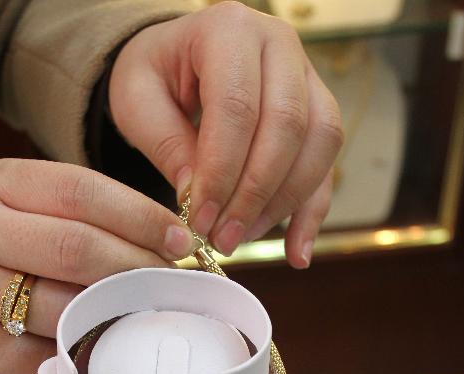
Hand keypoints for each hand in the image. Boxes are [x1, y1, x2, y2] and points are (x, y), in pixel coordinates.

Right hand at [0, 159, 193, 373]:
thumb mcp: (23, 219)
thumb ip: (80, 220)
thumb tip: (170, 246)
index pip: (80, 190)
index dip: (141, 216)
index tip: (183, 243)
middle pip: (76, 247)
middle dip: (137, 269)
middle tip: (173, 287)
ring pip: (62, 306)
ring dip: (113, 316)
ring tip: (142, 319)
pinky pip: (41, 355)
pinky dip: (77, 356)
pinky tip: (96, 353)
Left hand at [108, 1, 342, 267]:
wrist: (176, 61)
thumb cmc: (154, 76)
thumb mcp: (137, 101)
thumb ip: (166, 144)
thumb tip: (200, 195)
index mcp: (228, 30)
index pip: (237, 107)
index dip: (222, 171)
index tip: (199, 219)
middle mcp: (278, 45)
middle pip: (286, 126)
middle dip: (253, 194)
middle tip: (221, 238)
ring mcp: (307, 77)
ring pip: (317, 145)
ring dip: (283, 204)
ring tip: (242, 239)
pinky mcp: (318, 112)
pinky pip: (327, 166)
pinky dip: (311, 213)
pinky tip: (295, 253)